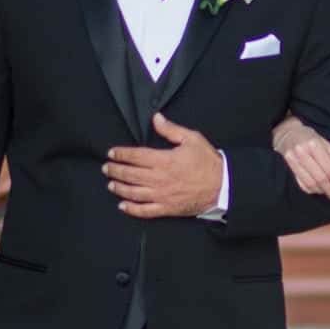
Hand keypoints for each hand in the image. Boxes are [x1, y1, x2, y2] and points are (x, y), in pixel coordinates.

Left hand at [106, 113, 222, 219]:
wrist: (223, 185)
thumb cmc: (208, 162)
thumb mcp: (192, 139)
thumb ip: (171, 129)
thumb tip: (156, 118)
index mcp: (164, 160)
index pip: (135, 156)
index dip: (121, 154)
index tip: (112, 153)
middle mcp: (159, 178)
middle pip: (130, 174)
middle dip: (115, 170)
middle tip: (106, 168)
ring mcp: (162, 195)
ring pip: (133, 192)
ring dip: (119, 188)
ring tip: (111, 184)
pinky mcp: (167, 208)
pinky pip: (144, 210)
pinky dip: (131, 209)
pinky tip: (123, 206)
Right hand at [270, 119, 329, 199]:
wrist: (289, 134)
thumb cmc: (312, 140)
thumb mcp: (328, 147)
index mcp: (315, 145)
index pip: (329, 168)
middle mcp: (302, 152)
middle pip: (320, 177)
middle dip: (329, 188)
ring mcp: (292, 159)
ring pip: (309, 182)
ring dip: (320, 190)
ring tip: (327, 192)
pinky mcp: (286, 166)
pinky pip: (300, 183)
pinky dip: (310, 189)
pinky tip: (316, 190)